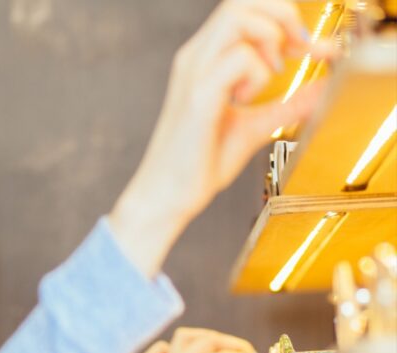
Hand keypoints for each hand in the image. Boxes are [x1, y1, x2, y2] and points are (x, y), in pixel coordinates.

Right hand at [107, 0, 339, 277]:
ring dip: (269, 39)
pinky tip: (246, 98)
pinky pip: (238, 59)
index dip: (286, 19)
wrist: (167, 196)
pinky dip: (257, 73)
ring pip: (237, 18)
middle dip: (282, 17)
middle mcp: (196, 58)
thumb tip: (323, 88)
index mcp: (206, 60)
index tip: (315, 47)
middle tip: (299, 49)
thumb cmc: (197, 164)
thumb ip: (288, 105)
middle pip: (241, 3)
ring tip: (271, 74)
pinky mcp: (198, 97)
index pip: (246, 11)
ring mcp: (194, 74)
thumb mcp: (254, 126)